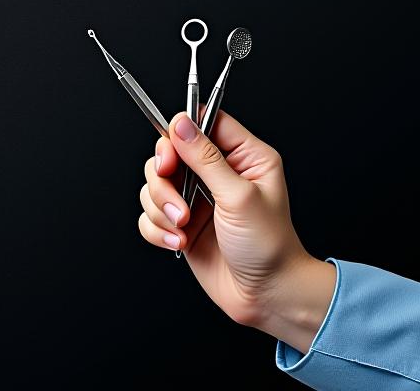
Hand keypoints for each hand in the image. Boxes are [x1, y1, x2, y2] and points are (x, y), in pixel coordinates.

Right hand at [138, 109, 335, 353]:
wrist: (268, 297)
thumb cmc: (269, 248)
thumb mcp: (239, 196)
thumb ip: (206, 159)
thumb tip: (180, 124)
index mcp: (242, 156)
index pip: (202, 122)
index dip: (179, 132)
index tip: (171, 154)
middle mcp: (216, 172)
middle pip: (168, 151)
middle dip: (164, 178)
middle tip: (176, 199)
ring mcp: (196, 197)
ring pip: (154, 183)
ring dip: (161, 207)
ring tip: (182, 226)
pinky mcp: (181, 222)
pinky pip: (150, 214)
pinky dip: (157, 228)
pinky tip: (177, 241)